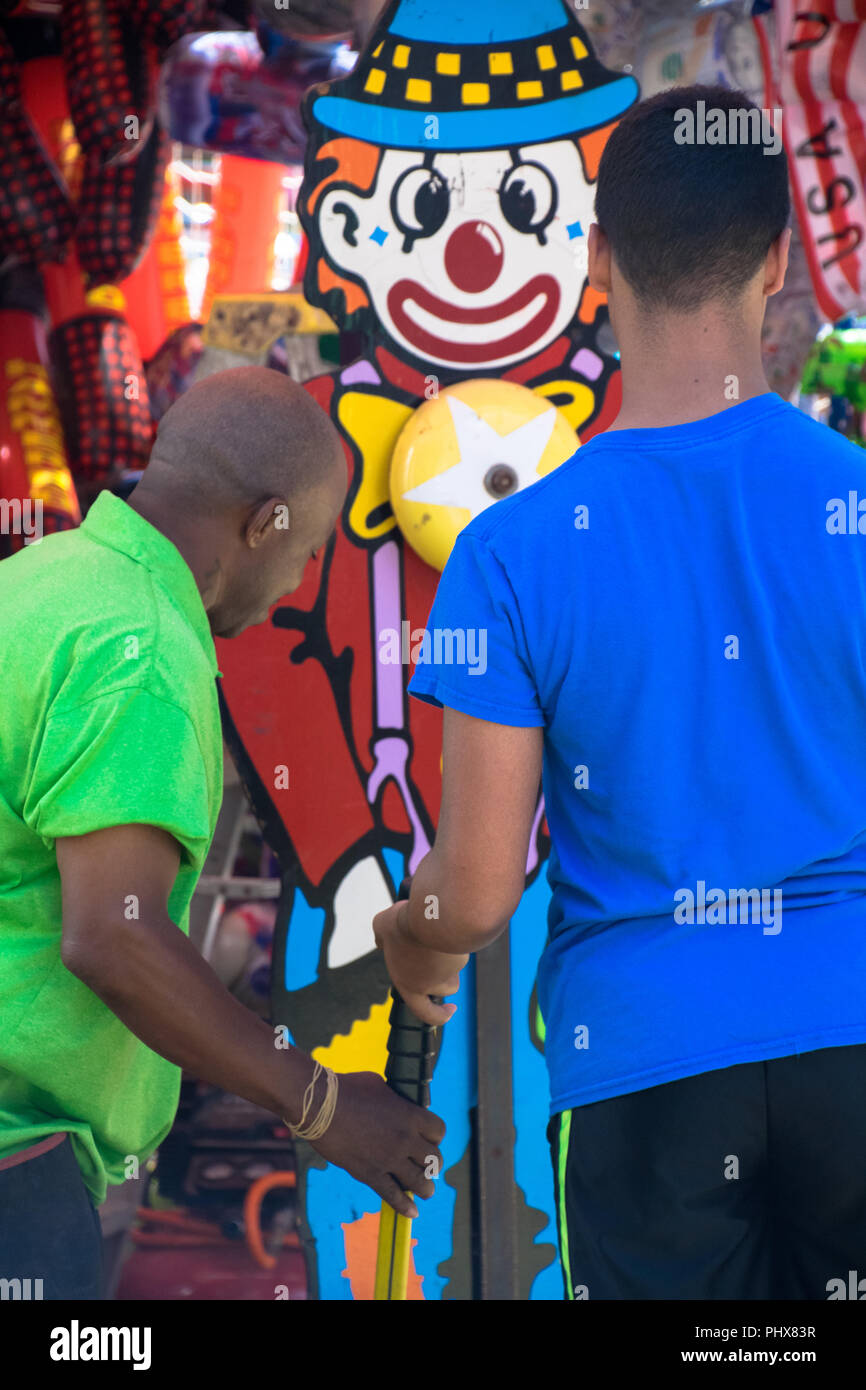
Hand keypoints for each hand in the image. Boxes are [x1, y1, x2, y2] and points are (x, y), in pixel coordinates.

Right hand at [310, 1070, 444, 1218]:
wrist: (320, 1107)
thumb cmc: (348, 1089)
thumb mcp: (380, 1087)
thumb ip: (394, 1101)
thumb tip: (398, 1106)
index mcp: (410, 1115)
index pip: (438, 1132)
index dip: (435, 1136)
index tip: (429, 1139)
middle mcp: (405, 1139)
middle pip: (433, 1159)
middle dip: (432, 1163)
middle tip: (427, 1166)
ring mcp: (389, 1159)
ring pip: (419, 1182)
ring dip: (425, 1188)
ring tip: (425, 1191)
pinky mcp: (370, 1174)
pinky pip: (393, 1196)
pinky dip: (404, 1206)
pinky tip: (412, 1212)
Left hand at [373, 901, 467, 1026]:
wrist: (428, 916)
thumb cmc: (403, 923)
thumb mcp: (381, 928)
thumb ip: (382, 939)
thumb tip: (382, 940)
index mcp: (409, 985)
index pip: (426, 1013)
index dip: (440, 1016)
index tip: (450, 1009)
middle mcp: (431, 984)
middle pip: (447, 986)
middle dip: (447, 973)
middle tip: (435, 952)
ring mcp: (449, 972)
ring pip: (456, 966)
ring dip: (451, 955)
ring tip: (438, 935)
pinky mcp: (464, 958)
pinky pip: (463, 949)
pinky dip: (458, 940)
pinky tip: (448, 926)